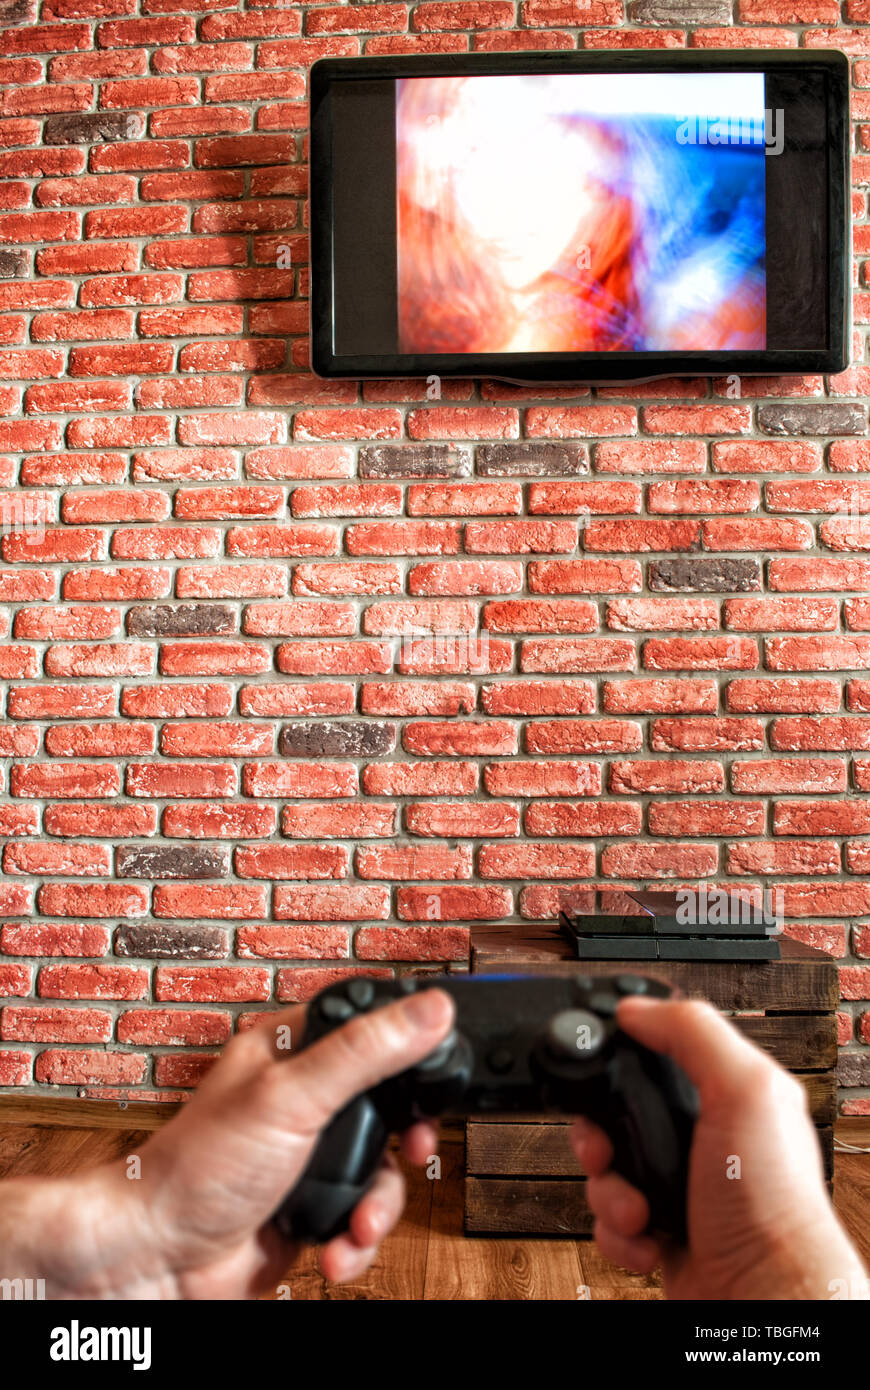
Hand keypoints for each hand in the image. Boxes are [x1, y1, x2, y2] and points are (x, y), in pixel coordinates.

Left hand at [2, 987, 454, 1299]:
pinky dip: (356, 1238)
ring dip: (379, 1204)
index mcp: (290, 1050)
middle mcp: (301, 1098)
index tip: (435, 1068)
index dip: (407, 1046)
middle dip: (404, 1138)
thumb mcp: (292, 1096)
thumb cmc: (198, 1166)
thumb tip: (429, 1009)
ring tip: (359, 1223)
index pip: (366, 1027)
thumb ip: (365, 1052)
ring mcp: (307, 1154)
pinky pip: (361, 1215)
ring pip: (381, 1167)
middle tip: (413, 1148)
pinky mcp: (311, 1205)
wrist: (160, 1259)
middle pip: (386, 1103)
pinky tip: (337, 1247)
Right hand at [570, 997, 868, 1300]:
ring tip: (638, 1206)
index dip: (623, 1052)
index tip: (601, 1066)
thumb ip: (692, 1034)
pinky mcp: (659, 1227)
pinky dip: (617, 1231)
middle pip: (616, 1109)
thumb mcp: (744, 1091)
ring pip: (606, 1166)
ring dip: (609, 1190)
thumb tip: (636, 1008)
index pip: (660, 1047)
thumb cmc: (772, 1203)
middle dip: (600, 1134)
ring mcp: (678, 1183)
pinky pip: (608, 1218)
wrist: (761, 1295)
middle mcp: (703, 1135)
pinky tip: (646, 1235)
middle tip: (610, 1149)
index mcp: (728, 1091)